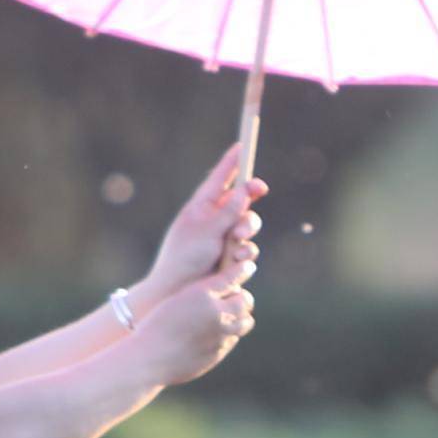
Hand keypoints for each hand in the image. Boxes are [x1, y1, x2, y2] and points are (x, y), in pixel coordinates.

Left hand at [133, 152, 263, 308]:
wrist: (178, 291)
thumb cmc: (184, 258)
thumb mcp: (206, 230)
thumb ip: (228, 211)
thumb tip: (244, 189)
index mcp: (201, 206)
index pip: (220, 179)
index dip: (232, 163)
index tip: (242, 146)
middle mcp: (214, 219)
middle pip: (242, 202)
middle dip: (249, 204)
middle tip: (259, 194)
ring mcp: (223, 238)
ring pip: (248, 227)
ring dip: (247, 233)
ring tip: (236, 247)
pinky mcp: (230, 257)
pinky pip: (248, 250)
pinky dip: (244, 254)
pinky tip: (235, 261)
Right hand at [136, 270, 254, 388]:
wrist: (150, 358)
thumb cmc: (157, 324)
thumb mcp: (177, 299)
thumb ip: (204, 292)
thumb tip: (231, 286)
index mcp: (202, 293)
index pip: (234, 277)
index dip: (243, 270)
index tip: (247, 267)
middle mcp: (216, 313)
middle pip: (245, 299)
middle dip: (240, 297)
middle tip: (233, 296)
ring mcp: (221, 335)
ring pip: (245, 321)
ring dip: (240, 316)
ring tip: (227, 315)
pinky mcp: (220, 351)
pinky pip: (234, 338)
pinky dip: (230, 333)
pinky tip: (215, 332)